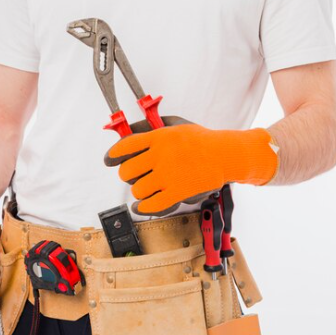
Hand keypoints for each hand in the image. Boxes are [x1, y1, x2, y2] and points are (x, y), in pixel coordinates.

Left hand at [104, 121, 278, 215]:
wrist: (226, 154)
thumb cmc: (200, 141)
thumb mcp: (175, 126)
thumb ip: (150, 129)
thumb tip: (125, 136)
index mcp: (159, 137)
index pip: (125, 146)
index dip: (113, 155)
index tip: (109, 161)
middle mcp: (162, 155)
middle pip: (126, 172)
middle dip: (128, 175)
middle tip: (135, 176)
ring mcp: (170, 174)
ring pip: (137, 190)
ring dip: (140, 191)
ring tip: (148, 188)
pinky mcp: (179, 192)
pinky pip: (151, 205)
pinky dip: (143, 208)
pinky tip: (141, 206)